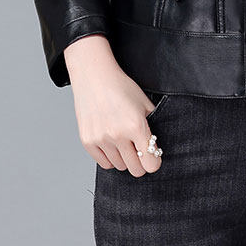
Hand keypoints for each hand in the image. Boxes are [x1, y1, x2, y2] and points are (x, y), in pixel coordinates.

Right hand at [63, 34, 161, 175]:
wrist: (94, 76)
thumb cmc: (120, 87)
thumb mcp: (144, 103)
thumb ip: (153, 125)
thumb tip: (157, 146)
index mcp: (136, 125)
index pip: (150, 164)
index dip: (154, 161)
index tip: (153, 155)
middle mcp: (118, 135)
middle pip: (136, 170)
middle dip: (140, 162)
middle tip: (139, 150)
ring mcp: (101, 139)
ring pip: (120, 166)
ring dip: (124, 158)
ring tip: (123, 141)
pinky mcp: (88, 141)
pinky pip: (104, 163)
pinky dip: (110, 158)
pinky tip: (112, 143)